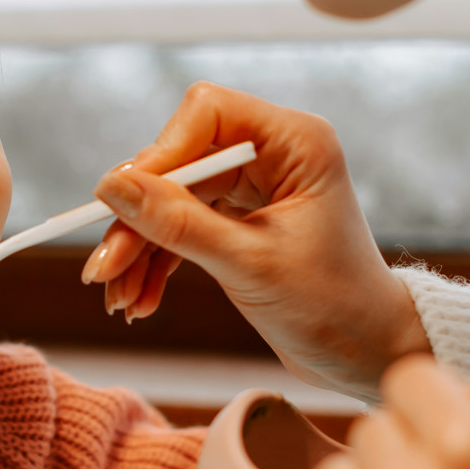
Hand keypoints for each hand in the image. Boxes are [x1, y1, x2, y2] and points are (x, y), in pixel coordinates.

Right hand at [83, 82, 428, 392]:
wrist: (366, 354)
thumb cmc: (332, 307)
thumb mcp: (249, 265)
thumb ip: (179, 223)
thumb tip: (111, 186)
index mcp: (295, 141)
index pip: (206, 114)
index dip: (159, 155)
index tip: (119, 203)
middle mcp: (273, 152)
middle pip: (179, 161)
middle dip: (138, 218)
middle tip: (103, 270)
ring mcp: (254, 186)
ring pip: (171, 198)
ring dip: (140, 248)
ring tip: (118, 300)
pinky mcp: (239, 219)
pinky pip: (181, 226)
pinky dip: (157, 262)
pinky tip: (138, 301)